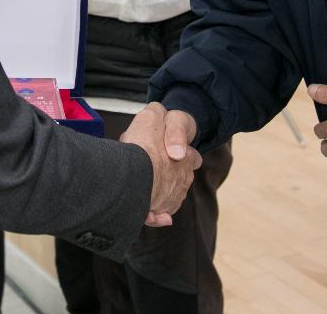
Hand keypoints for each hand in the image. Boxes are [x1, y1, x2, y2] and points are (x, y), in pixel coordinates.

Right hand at [120, 103, 201, 226]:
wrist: (134, 177)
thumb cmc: (143, 147)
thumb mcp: (150, 116)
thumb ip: (156, 112)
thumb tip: (158, 111)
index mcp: (186, 157)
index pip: (192, 156)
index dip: (183, 154)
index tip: (174, 155)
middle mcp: (183, 180)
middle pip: (180, 179)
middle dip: (170, 177)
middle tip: (151, 171)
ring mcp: (172, 199)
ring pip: (167, 197)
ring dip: (158, 195)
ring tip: (141, 187)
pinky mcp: (157, 214)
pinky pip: (155, 215)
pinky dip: (151, 214)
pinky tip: (142, 206)